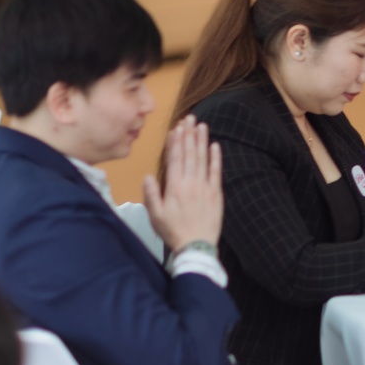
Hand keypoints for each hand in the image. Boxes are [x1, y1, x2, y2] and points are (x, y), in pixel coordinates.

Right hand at [142, 116, 223, 252]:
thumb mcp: (155, 215)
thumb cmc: (173, 231)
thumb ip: (151, 194)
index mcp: (174, 187)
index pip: (175, 159)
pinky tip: (215, 145)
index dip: (175, 142)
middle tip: (189, 119)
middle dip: (188, 135)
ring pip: (203, 159)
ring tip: (201, 125)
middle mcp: (190, 183)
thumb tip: (147, 176)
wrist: (196, 246)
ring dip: (201, 141)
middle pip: (189, 154)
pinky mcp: (216, 193)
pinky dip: (216, 158)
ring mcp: (205, 187)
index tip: (176, 128)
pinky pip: (216, 171)